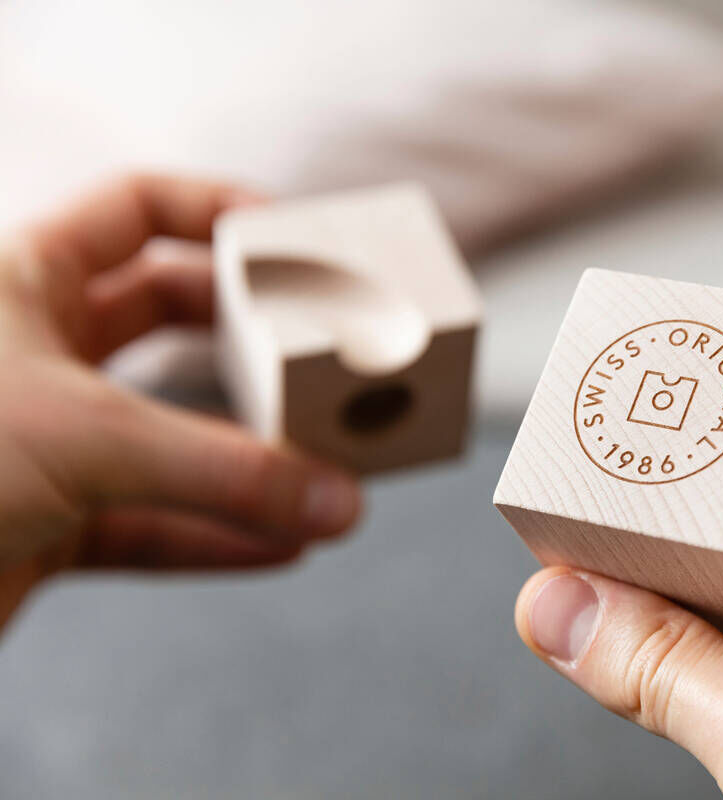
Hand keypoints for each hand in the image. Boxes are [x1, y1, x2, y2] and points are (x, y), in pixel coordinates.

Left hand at [0, 174, 360, 630]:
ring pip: (166, 435)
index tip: (295, 241)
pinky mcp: (40, 524)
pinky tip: (279, 546)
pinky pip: (149, 524)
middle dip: (246, 342)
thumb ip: (225, 469)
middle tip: (318, 360)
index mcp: (21, 280)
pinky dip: (215, 537)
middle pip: (168, 321)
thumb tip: (335, 499)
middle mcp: (32, 352)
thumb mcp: (86, 437)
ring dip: (244, 460)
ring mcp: (37, 440)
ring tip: (322, 475)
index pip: (139, 209)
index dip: (219, 211)